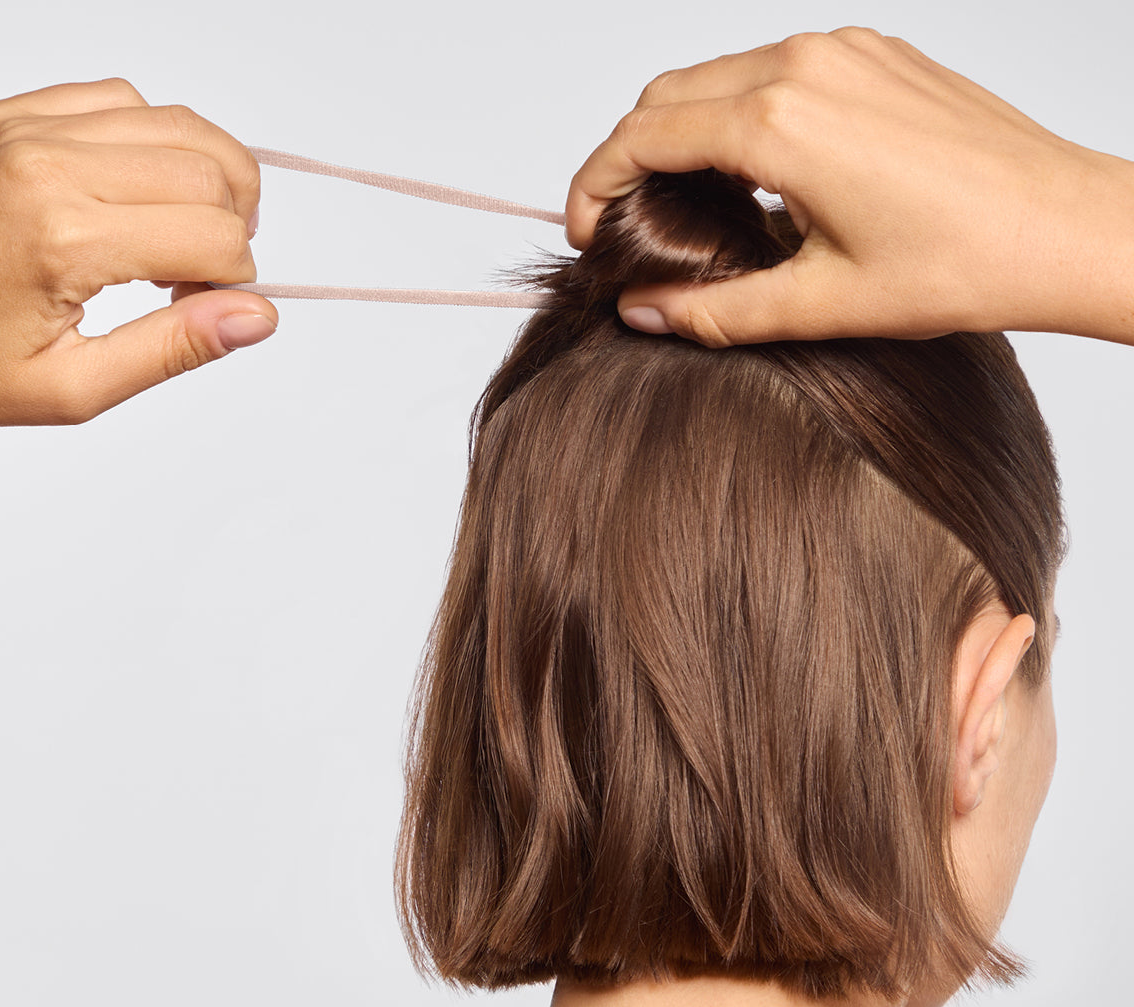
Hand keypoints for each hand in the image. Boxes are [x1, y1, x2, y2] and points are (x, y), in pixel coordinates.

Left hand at [0, 78, 277, 450]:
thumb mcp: (76, 387)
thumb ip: (175, 348)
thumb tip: (258, 316)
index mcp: (64, 237)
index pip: (215, 237)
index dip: (235, 283)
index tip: (205, 311)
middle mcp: (47, 163)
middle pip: (210, 170)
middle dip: (232, 229)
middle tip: (198, 278)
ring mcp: (25, 128)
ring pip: (177, 124)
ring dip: (206, 180)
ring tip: (178, 236)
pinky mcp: (9, 114)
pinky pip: (120, 100)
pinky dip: (153, 143)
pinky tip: (136, 195)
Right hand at [565, 29, 1133, 346]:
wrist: (1066, 225)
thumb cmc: (961, 265)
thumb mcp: (819, 305)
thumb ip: (712, 310)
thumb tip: (638, 312)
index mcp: (779, 124)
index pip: (642, 135)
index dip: (594, 185)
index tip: (586, 233)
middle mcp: (805, 65)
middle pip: (666, 93)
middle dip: (628, 156)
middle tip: (624, 224)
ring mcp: (844, 50)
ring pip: (717, 75)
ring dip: (682, 133)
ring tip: (685, 208)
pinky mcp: (875, 53)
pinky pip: (774, 68)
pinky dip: (738, 114)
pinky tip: (754, 178)